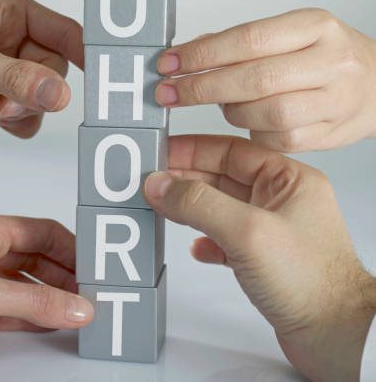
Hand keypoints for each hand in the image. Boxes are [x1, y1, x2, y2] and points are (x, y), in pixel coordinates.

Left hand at [0, 0, 82, 137]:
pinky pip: (26, 110)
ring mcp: (4, 65)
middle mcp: (11, 36)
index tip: (101, 78)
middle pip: (53, 68)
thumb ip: (17, 78)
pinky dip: (15, 120)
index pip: (63, 31)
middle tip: (6, 103)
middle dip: (33, 91)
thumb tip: (59, 93)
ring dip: (21, 108)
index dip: (83, 54)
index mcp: (10, 11)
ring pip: (41, 93)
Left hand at [0, 210, 92, 348]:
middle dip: (62, 274)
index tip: (94, 268)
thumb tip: (74, 306)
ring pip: (18, 281)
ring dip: (46, 296)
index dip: (70, 249)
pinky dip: (25, 312)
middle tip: (89, 293)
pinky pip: (2, 303)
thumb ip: (32, 302)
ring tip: (74, 310)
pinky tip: (43, 321)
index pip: (40, 231)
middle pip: (32, 256)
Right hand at [144, 135, 375, 381]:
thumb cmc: (311, 283)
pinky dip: (207, 240)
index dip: (192, 149)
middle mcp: (281, 200)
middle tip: (152, 180)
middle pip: (222, 178)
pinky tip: (196, 247)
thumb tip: (161, 184)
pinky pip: (227, 239)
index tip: (161, 152)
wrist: (336, 337)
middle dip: (186, 179)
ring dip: (191, 209)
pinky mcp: (265, 259)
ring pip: (221, 209)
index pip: (231, 150)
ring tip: (163, 207)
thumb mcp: (247, 232)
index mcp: (288, 180)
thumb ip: (199, 203)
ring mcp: (273, 230)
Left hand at [155, 9, 375, 151]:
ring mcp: (335, 100)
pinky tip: (249, 120)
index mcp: (315, 26)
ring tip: (223, 102)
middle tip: (170, 92)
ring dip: (230, 111)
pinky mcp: (331, 133)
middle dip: (202, 87)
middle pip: (254, 79)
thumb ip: (243, 41)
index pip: (249, 38)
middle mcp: (330, 61)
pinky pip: (278, 139)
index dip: (203, 54)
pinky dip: (254, 131)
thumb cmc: (326, 55)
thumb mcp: (291, 33)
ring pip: (265, 114)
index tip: (170, 62)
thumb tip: (191, 50)